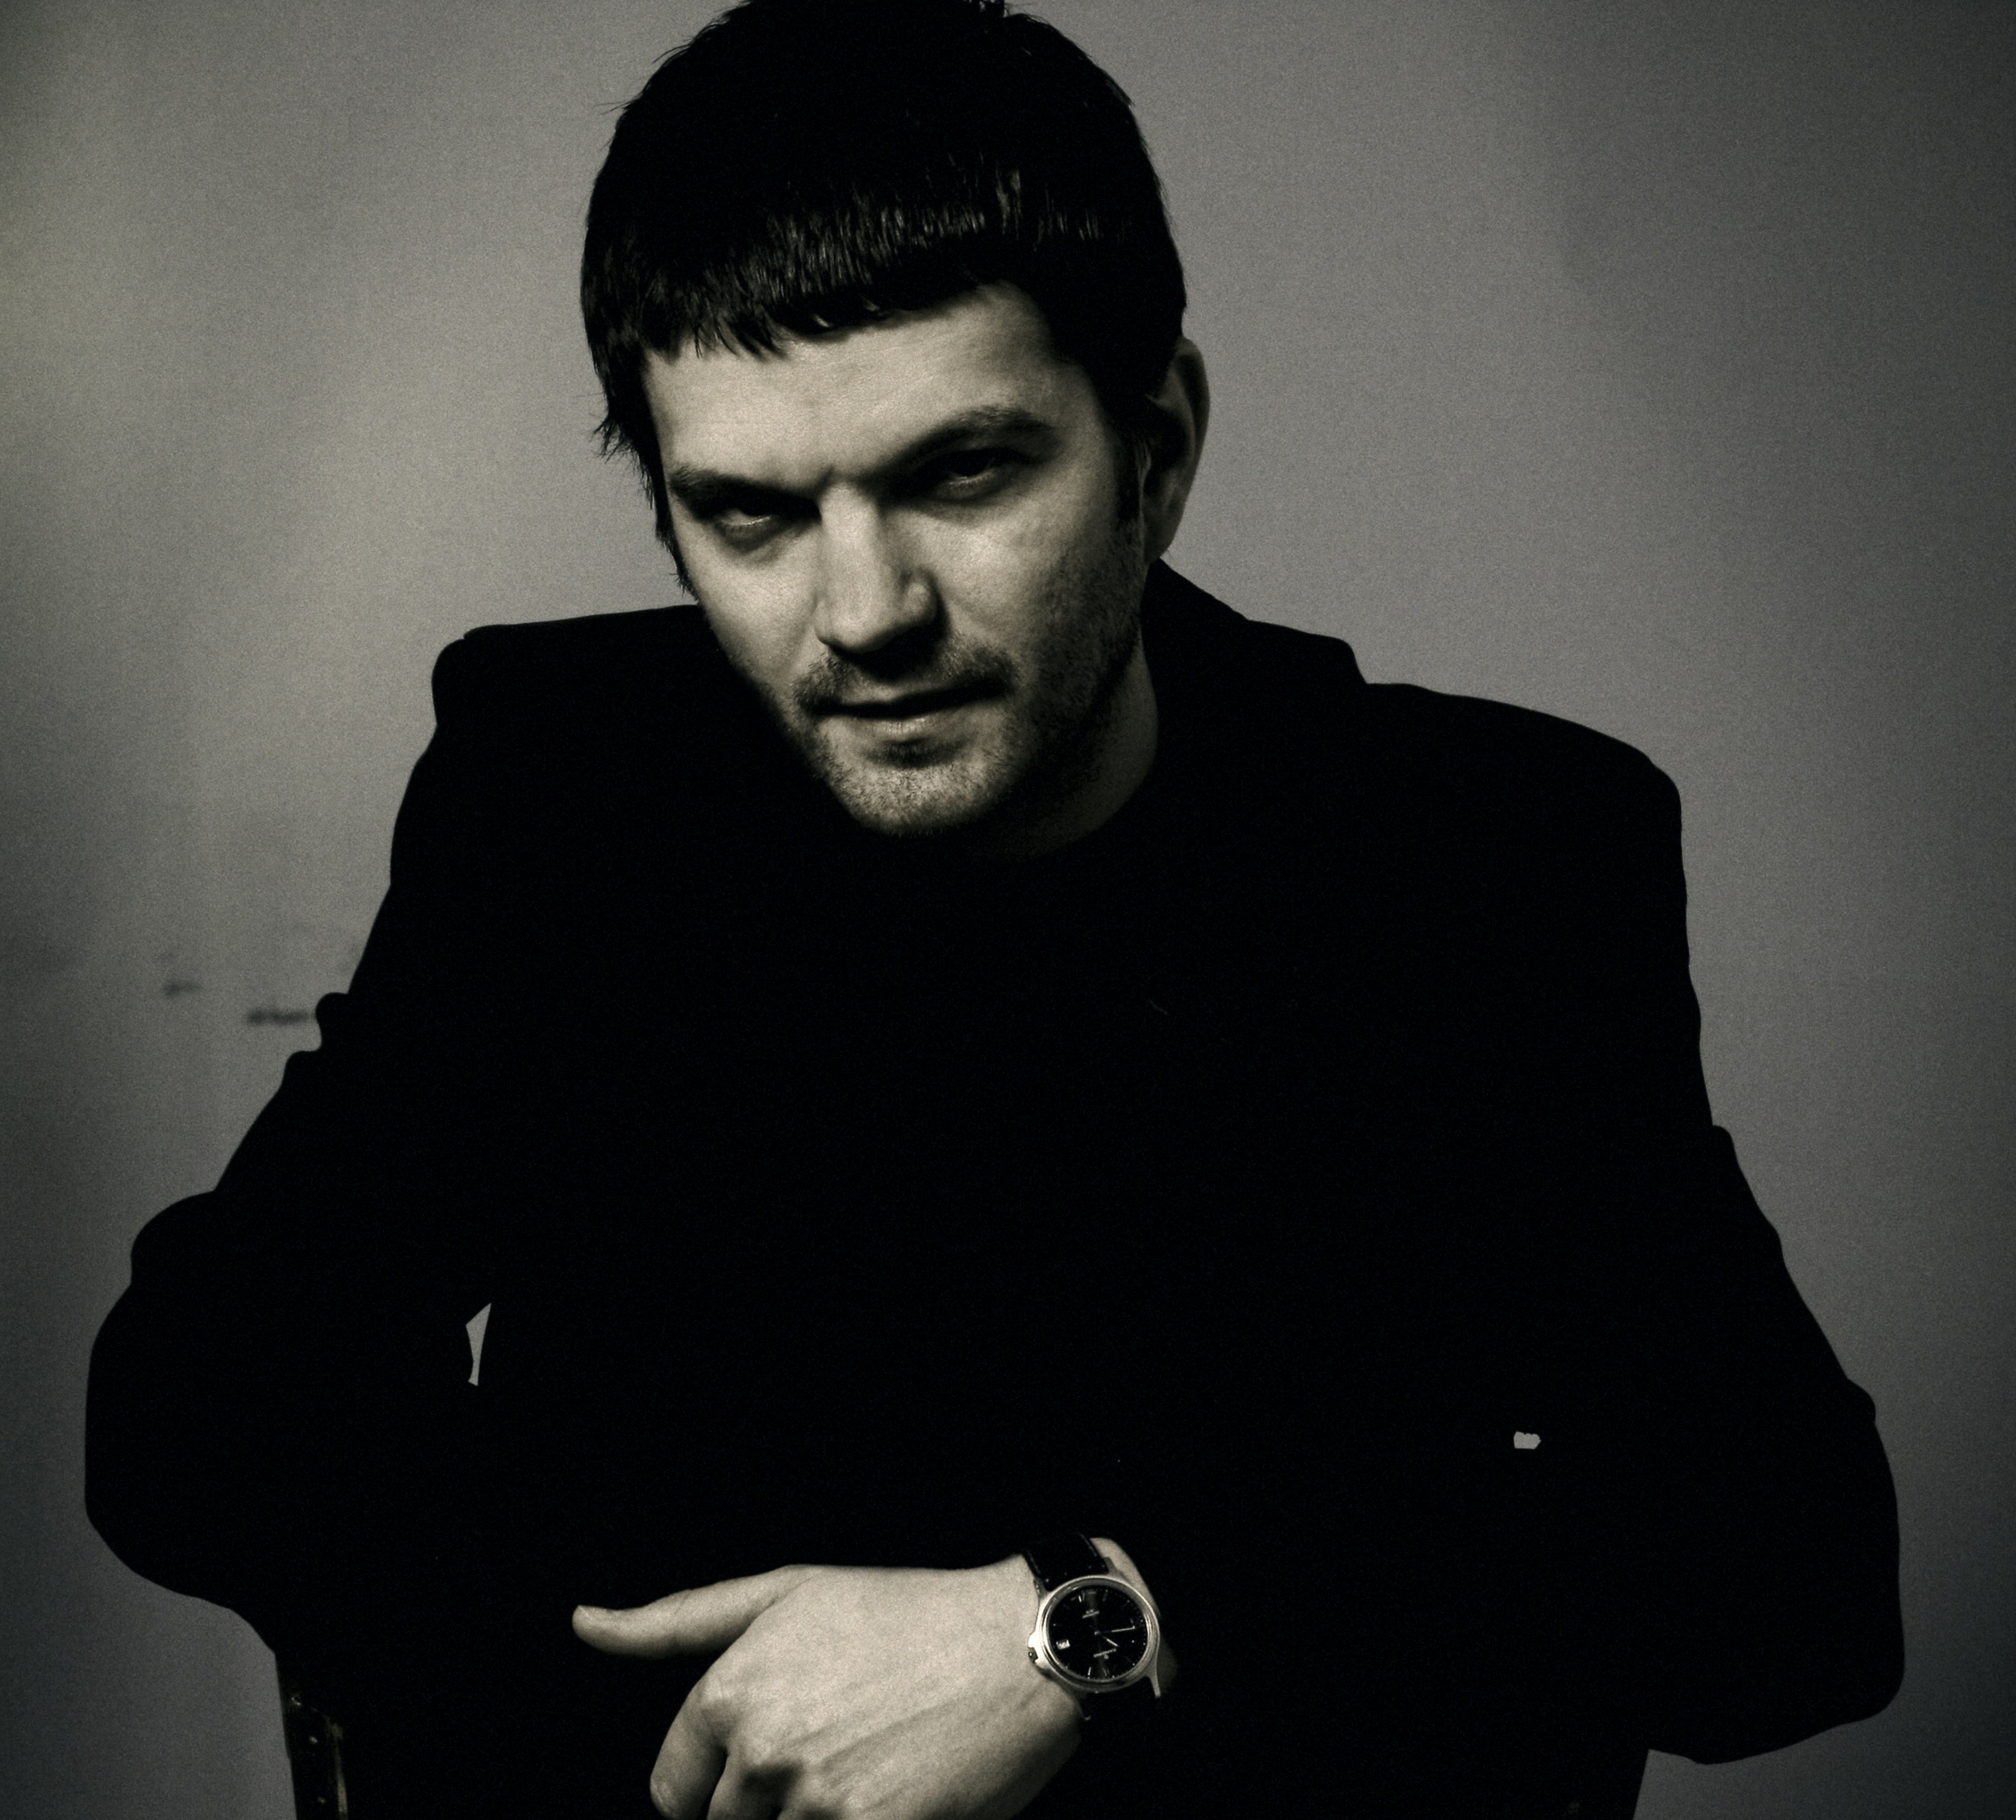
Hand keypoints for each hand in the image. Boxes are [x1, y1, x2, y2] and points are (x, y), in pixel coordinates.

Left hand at [572, 1554, 1084, 1818]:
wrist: (1019, 1644)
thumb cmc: (904, 1613)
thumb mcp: (786, 1594)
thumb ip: (675, 1623)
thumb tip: (583, 1624)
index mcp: (729, 1694)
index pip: (673, 1792)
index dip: (724, 1779)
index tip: (785, 1750)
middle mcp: (762, 1752)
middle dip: (771, 1806)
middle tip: (843, 1752)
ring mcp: (816, 1803)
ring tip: (870, 1771)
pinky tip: (890, 1795)